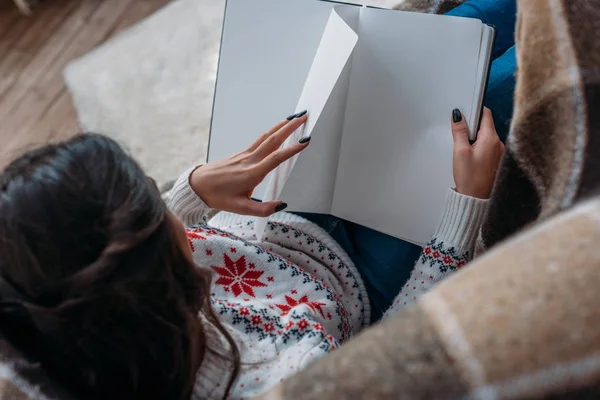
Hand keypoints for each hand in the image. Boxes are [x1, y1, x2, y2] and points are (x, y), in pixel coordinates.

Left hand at [190, 112, 309, 215]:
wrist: (198, 185)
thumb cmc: (217, 196)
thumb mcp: (240, 209)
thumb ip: (263, 209)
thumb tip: (281, 205)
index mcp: (252, 174)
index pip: (276, 158)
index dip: (292, 149)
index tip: (305, 141)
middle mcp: (249, 160)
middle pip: (273, 140)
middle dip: (290, 128)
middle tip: (304, 117)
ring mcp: (245, 154)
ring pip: (266, 136)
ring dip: (282, 126)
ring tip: (294, 118)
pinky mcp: (241, 153)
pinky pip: (260, 139)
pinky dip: (272, 131)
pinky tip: (277, 129)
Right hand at [451, 107, 503, 198]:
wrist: (476, 198)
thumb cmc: (470, 178)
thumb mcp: (460, 152)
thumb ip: (460, 131)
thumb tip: (458, 117)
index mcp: (491, 139)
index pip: (485, 114)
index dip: (473, 111)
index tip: (464, 114)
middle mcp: (499, 144)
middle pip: (485, 126)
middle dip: (472, 128)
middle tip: (462, 139)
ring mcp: (499, 153)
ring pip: (485, 137)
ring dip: (475, 140)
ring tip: (466, 153)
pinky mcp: (496, 160)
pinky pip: (487, 147)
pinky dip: (479, 149)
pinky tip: (472, 159)